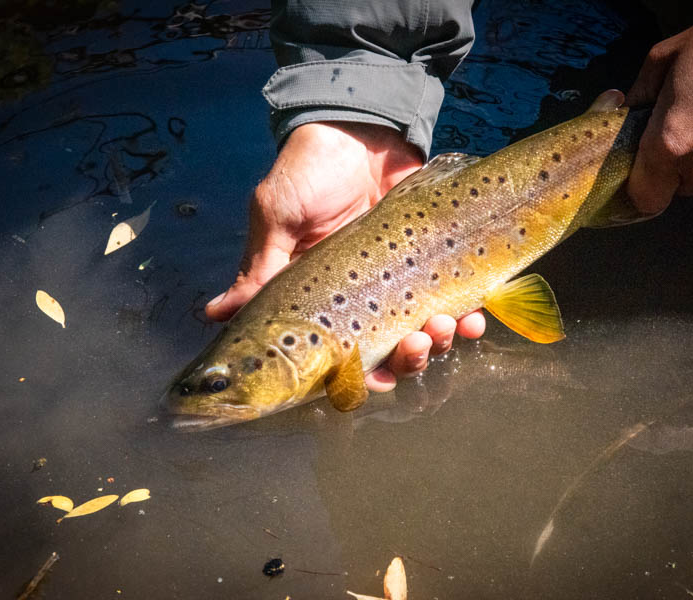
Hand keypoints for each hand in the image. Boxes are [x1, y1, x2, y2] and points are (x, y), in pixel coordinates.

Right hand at [205, 122, 485, 391]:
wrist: (362, 126)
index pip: (333, 352)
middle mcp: (359, 298)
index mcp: (317, 296)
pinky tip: (474, 317)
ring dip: (438, 343)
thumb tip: (217, 313)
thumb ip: (262, 266)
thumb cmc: (310, 171)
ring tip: (445, 327)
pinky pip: (455, 302)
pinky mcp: (434, 263)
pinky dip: (468, 317)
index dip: (351, 376)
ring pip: (423, 335)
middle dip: (404, 362)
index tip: (367, 380)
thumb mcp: (278, 216)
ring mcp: (400, 282)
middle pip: (386, 353)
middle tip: (415, 345)